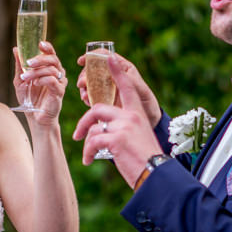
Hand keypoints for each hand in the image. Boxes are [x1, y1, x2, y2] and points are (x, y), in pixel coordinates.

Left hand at [13, 41, 66, 123]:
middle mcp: (57, 73)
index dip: (47, 47)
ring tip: (25, 78)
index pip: (51, 53)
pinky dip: (43, 80)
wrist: (35, 117)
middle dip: (40, 59)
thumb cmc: (29, 99)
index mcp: (49, 68)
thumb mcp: (20, 80)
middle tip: (28, 63)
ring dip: (36, 72)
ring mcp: (60, 82)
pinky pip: (53, 81)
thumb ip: (19, 66)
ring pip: (51, 70)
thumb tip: (15, 49)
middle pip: (53, 59)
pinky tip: (35, 83)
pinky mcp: (60, 92)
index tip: (39, 44)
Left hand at [73, 55, 164, 186]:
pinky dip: (87, 153)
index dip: (117, 72)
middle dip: (83, 122)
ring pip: (93, 128)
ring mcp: (123, 126)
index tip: (109, 57)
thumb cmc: (146, 160)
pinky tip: (89, 160)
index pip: (127, 87)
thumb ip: (123, 129)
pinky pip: (92, 141)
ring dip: (86, 144)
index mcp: (137, 114)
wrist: (155, 173)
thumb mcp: (137, 139)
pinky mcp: (116, 139)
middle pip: (97, 109)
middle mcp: (130, 116)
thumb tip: (102, 131)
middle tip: (77, 135)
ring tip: (87, 156)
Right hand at [76, 52, 161, 128]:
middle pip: (93, 70)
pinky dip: (86, 98)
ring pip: (90, 83)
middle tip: (82, 84)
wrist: (149, 123)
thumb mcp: (138, 89)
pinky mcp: (104, 101)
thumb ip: (125, 76)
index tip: (81, 61)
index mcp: (123, 69)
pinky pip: (91, 97)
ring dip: (84, 88)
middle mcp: (113, 77)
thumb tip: (110, 57)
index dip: (91, 56)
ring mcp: (107, 89)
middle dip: (84, 75)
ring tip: (85, 96)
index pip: (104, 56)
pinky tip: (87, 101)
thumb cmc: (147, 103)